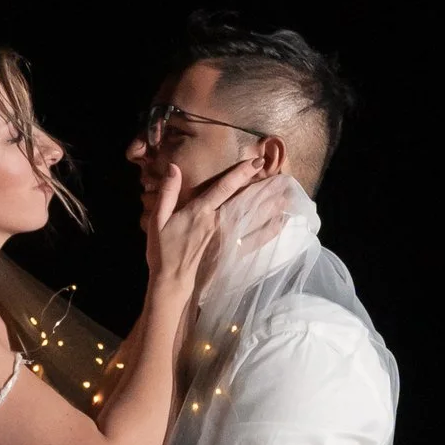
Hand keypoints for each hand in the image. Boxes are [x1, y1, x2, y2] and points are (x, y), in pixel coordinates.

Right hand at [142, 154, 281, 302]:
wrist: (171, 282)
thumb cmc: (162, 251)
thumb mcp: (157, 219)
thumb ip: (167, 193)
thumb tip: (174, 167)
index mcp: (200, 211)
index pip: (224, 187)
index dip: (242, 173)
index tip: (257, 162)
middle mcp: (217, 222)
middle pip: (245, 201)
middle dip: (264, 189)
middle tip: (282, 179)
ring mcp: (226, 239)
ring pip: (253, 219)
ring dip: (270, 208)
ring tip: (287, 197)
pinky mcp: (231, 253)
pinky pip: (253, 241)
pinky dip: (268, 232)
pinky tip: (280, 224)